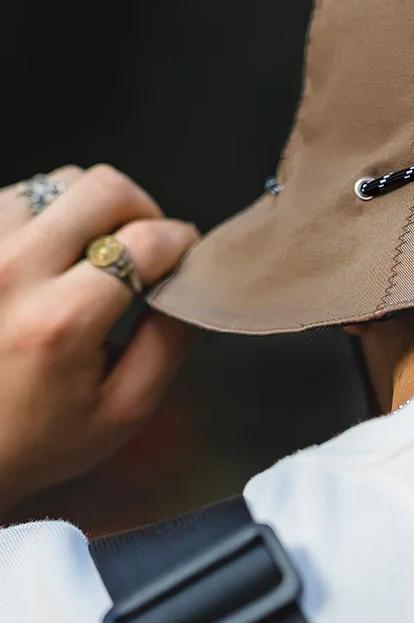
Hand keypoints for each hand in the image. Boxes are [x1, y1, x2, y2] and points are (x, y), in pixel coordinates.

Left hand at [0, 165, 197, 511]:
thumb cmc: (31, 440)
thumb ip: (168, 345)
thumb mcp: (123, 411)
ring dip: (88, 211)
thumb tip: (188, 286)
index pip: (148, 240)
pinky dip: (45, 217)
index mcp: (61, 320)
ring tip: (91, 252)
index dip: (183, 241)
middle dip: (142, 210)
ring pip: (58, 182)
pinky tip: (48, 257)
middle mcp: (10, 272)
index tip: (186, 255)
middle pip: (103, 188)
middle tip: (145, 246)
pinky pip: (16, 198)